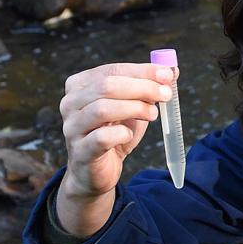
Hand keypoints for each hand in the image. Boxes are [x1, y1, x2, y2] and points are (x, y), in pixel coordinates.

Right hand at [55, 63, 175, 235]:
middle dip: (142, 88)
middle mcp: (70, 103)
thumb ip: (148, 88)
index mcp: (80, 86)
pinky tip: (129, 135)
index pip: (112, 70)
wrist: (96, 172)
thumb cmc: (114, 134)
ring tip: (153, 114)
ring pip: (102, 109)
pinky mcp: (80, 151)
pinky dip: (121, 133)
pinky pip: (102, 137)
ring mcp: (72, 127)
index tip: (168, 75)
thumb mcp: (132, 107)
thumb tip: (172, 70)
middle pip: (107, 86)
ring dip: (135, 108)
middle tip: (165, 94)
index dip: (142, 71)